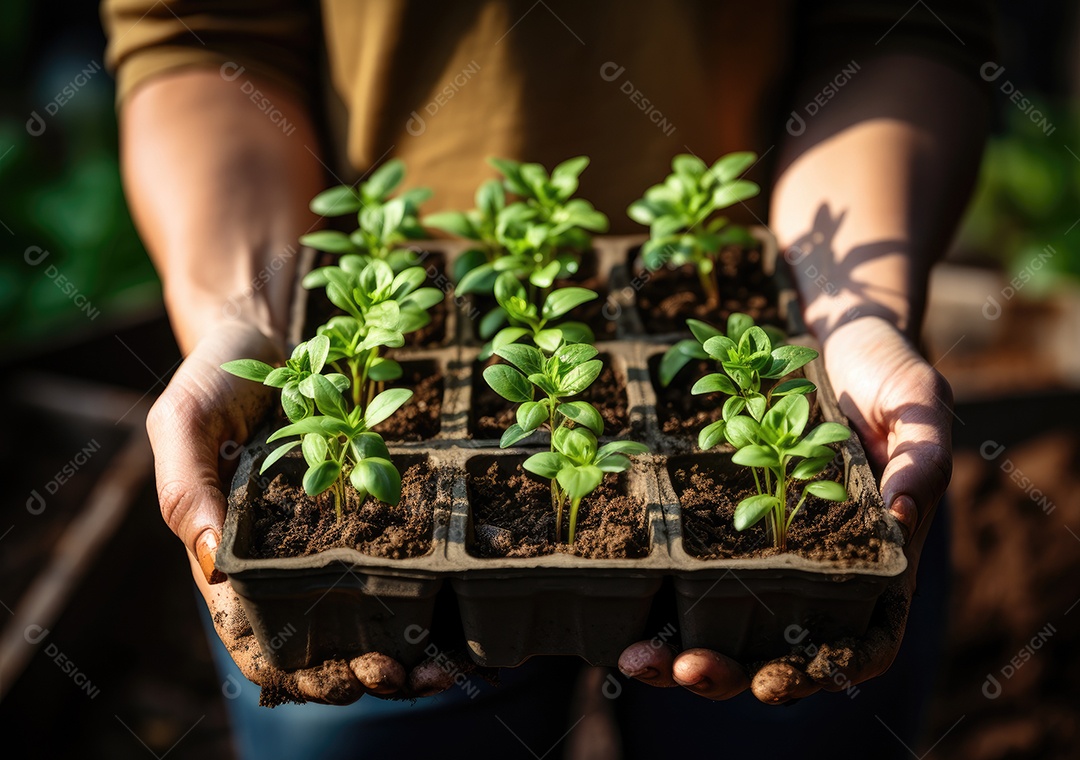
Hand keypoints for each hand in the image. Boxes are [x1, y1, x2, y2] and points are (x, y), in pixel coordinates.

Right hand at [149, 321, 464, 703]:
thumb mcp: (183, 419)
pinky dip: (423, 595)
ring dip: (401, 652)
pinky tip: (456, 613)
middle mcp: (283, 555)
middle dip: (360, 672)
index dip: (298, 675)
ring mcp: (328, 534)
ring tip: (441, 670)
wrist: (270, 329)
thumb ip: (186, 486)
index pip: (257, 638)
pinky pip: (395, 560)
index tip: (343, 681)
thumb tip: (214, 562)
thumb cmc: (216, 373)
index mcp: (232, 552)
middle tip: (406, 678)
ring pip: (364, 615)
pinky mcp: (366, 506)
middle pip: (320, 642)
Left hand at [618, 316, 951, 701]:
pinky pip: (689, 569)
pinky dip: (657, 592)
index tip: (772, 680)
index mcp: (878, 560)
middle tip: (683, 668)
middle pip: (778, 650)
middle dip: (729, 670)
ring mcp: (769, 548)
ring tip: (634, 656)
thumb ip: (921, 456)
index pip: (861, 643)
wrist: (832, 334)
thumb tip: (902, 514)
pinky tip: (616, 593)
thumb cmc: (886, 369)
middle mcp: (820, 568)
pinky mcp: (725, 519)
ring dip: (679, 650)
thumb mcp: (917, 402)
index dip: (819, 672)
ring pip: (724, 624)